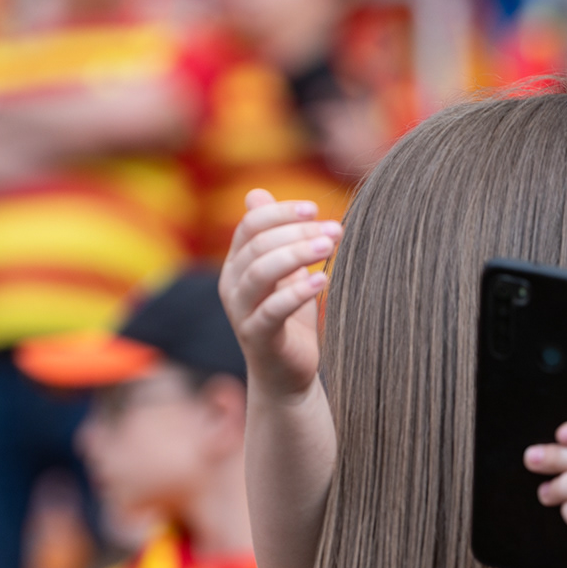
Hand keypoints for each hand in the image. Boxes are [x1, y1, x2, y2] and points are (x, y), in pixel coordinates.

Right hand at [219, 190, 340, 397]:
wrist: (287, 374)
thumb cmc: (290, 319)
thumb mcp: (285, 273)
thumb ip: (275, 237)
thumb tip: (256, 193)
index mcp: (237, 265)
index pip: (250, 225)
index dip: (281, 212)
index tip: (315, 208)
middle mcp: (232, 285)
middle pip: (257, 245)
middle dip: (297, 231)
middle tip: (334, 229)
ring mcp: (241, 312)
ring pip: (260, 272)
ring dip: (297, 254)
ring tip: (329, 246)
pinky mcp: (257, 336)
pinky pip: (272, 309)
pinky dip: (297, 292)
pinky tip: (323, 279)